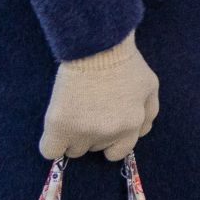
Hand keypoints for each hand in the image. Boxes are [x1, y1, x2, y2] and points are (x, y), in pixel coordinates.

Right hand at [39, 31, 160, 160]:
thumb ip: (149, 113)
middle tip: (87, 109)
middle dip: (92, 134)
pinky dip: (51, 144)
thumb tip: (141, 132)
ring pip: (74, 149)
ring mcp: (84, 131)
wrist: (98, 46)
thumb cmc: (124, 63)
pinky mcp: (60, 126)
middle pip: (95, 148)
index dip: (109, 140)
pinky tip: (55, 128)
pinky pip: (50, 151)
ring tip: (73, 111)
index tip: (102, 124)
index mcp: (133, 126)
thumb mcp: (150, 87)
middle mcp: (110, 133)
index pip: (118, 152)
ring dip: (72, 136)